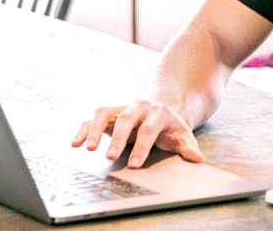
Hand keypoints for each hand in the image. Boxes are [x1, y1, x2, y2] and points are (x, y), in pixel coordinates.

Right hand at [71, 100, 203, 167]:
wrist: (164, 110)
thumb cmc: (172, 128)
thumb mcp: (184, 136)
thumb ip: (189, 148)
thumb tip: (197, 159)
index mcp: (159, 113)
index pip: (149, 129)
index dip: (141, 146)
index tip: (134, 164)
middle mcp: (139, 107)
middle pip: (126, 119)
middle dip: (117, 138)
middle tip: (109, 157)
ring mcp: (123, 108)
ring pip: (105, 113)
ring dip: (95, 130)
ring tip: (87, 148)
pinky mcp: (110, 114)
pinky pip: (93, 118)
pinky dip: (83, 129)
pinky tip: (75, 143)